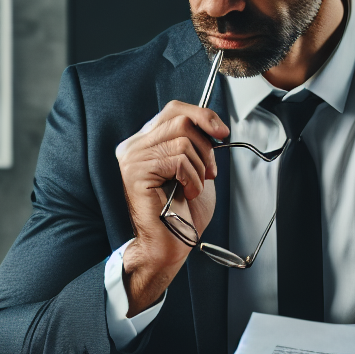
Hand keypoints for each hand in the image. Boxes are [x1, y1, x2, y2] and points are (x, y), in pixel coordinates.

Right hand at [115, 100, 229, 314]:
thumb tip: (213, 124)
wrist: (169, 244)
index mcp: (146, 141)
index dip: (202, 115)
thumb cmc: (182, 212)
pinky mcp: (136, 171)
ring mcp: (132, 157)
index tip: (222, 131)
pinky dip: (192, 178)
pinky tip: (186, 193)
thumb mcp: (195, 167)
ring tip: (192, 187)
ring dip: (199, 167)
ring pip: (183, 140)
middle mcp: (134, 146)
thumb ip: (196, 142)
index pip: (174, 109)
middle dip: (206, 146)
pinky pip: (178, 159)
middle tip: (208, 172)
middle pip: (180, 119)